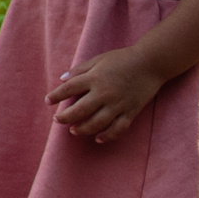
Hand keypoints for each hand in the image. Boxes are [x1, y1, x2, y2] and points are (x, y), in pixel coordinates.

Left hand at [48, 48, 170, 141]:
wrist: (150, 63)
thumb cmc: (122, 59)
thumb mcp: (98, 60)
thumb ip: (79, 70)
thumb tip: (62, 79)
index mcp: (94, 78)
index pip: (69, 89)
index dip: (55, 96)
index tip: (48, 101)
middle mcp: (104, 93)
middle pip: (79, 110)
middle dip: (65, 117)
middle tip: (57, 120)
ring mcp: (118, 104)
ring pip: (96, 123)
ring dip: (82, 129)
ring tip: (74, 130)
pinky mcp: (131, 112)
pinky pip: (117, 129)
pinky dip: (107, 136)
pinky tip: (98, 138)